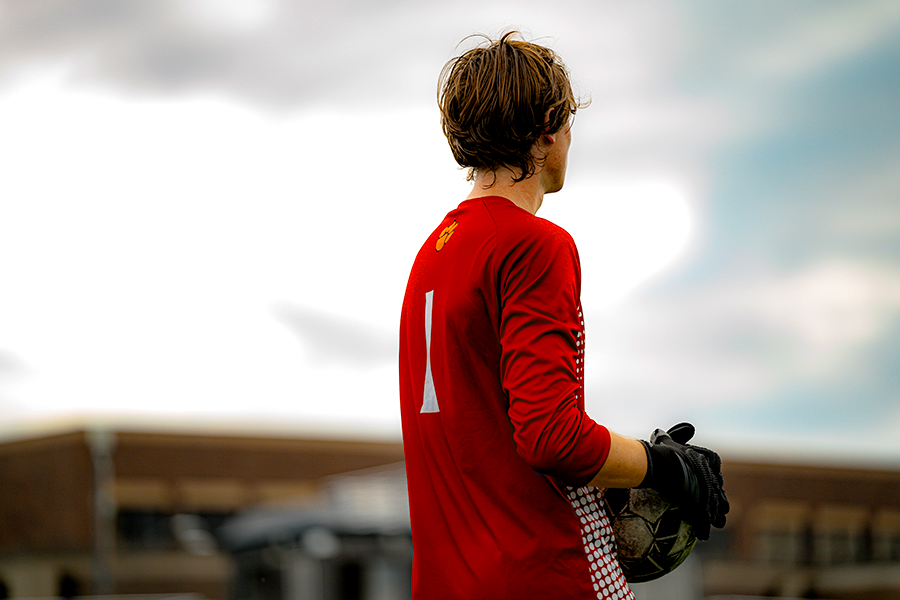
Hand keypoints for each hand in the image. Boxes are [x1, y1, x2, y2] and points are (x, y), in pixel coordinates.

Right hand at [639, 423, 728, 539]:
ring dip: (716, 517)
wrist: (656, 464)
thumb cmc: (660, 451)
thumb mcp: (669, 437)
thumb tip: (690, 427)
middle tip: (721, 510)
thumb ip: (680, 432)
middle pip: (719, 491)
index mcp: (708, 458)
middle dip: (720, 501)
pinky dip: (703, 527)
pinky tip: (703, 535)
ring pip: (715, 507)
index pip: (716, 472)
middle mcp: (711, 474)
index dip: (715, 482)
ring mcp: (706, 489)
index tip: (714, 488)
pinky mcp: (699, 502)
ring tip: (717, 524)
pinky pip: (703, 518)